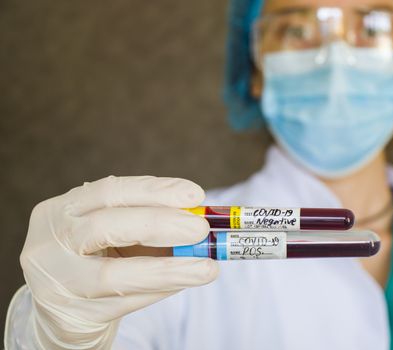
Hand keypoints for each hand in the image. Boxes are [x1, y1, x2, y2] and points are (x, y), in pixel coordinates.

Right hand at [20, 176, 217, 348]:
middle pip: (104, 226)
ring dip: (168, 269)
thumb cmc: (98, 262)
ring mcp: (55, 281)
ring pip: (113, 274)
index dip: (154, 191)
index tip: (195, 195)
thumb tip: (200, 217)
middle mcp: (48, 242)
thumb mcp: (116, 236)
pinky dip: (159, 290)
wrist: (63, 312)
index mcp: (60, 211)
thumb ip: (151, 223)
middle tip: (200, 229)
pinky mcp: (70, 315)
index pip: (109, 191)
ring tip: (206, 267)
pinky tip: (184, 281)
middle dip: (160, 224)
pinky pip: (123, 303)